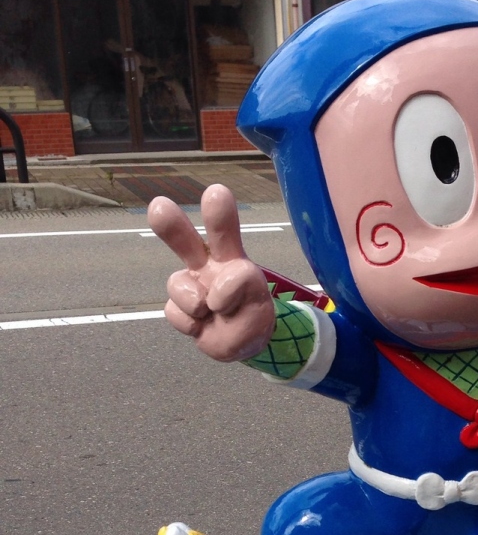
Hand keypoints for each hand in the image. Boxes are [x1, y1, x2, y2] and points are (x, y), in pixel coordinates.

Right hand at [150, 184, 274, 361]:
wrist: (244, 343)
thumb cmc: (253, 311)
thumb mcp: (261, 297)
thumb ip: (244, 285)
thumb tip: (212, 294)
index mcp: (230, 255)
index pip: (224, 232)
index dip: (219, 216)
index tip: (215, 191)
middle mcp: (206, 264)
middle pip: (184, 241)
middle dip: (172, 225)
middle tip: (159, 207)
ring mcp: (190, 286)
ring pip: (176, 284)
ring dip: (196, 303)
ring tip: (214, 311)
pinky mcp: (178, 308)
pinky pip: (176, 313)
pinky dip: (192, 324)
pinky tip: (204, 324)